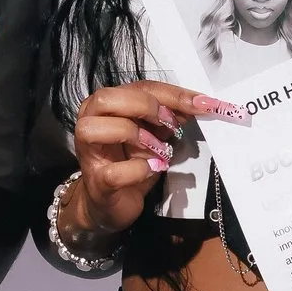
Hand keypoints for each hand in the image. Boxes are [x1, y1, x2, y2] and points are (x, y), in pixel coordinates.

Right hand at [69, 77, 248, 237]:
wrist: (112, 203)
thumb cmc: (130, 164)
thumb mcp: (154, 134)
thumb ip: (169, 117)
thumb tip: (197, 104)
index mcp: (105, 106)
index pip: (139, 88)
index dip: (173, 94)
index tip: (203, 103)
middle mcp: (89, 122)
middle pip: (108, 98)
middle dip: (146, 106)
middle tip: (171, 123)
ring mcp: (88, 153)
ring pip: (98, 128)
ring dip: (137, 135)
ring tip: (160, 150)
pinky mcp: (96, 182)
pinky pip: (114, 172)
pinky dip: (139, 169)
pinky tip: (153, 169)